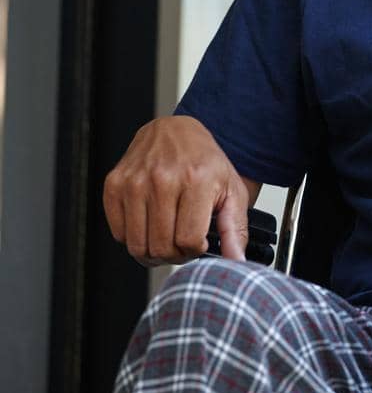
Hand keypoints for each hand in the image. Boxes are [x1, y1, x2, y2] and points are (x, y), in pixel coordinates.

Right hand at [103, 115, 250, 266]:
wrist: (174, 130)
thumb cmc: (204, 161)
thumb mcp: (231, 190)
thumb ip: (235, 229)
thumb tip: (237, 262)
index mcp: (196, 179)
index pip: (188, 241)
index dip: (195, 250)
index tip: (199, 241)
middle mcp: (162, 179)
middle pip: (161, 247)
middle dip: (174, 254)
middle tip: (182, 241)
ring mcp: (134, 181)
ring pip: (138, 245)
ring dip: (152, 250)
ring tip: (166, 235)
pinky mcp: (114, 185)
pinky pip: (118, 234)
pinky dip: (133, 236)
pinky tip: (149, 223)